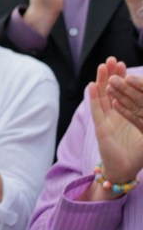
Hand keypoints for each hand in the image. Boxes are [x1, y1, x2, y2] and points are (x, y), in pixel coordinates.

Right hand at [88, 58, 142, 188]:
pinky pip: (96, 110)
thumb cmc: (138, 153)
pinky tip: (92, 86)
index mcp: (128, 113)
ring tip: (102, 66)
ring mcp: (107, 118)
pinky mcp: (100, 127)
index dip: (124, 78)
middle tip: (112, 60)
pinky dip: (93, 98)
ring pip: (103, 96)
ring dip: (102, 81)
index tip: (124, 65)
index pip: (125, 92)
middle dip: (112, 74)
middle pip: (113, 89)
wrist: (125, 170)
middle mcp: (116, 113)